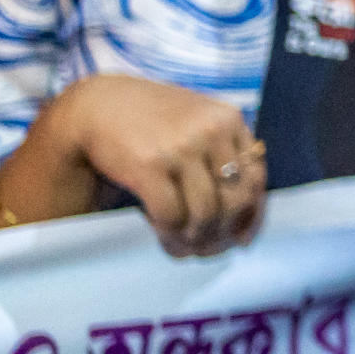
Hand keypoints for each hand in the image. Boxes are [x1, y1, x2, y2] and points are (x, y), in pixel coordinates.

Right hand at [40, 74, 267, 256]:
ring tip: (184, 245)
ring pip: (206, 213)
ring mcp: (181, 147)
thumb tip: (243, 220)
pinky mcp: (149, 165)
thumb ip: (224, 156)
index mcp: (229, 119)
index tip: (241, 237)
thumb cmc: (153, 120)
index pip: (256, 177)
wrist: (98, 105)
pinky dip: (170, 235)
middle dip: (224, 232)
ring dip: (196, 239)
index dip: (252, 214)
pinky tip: (164, 236)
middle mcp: (211, 131)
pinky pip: (171, 216)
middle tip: (209, 248)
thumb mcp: (198, 122)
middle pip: (235, 199)